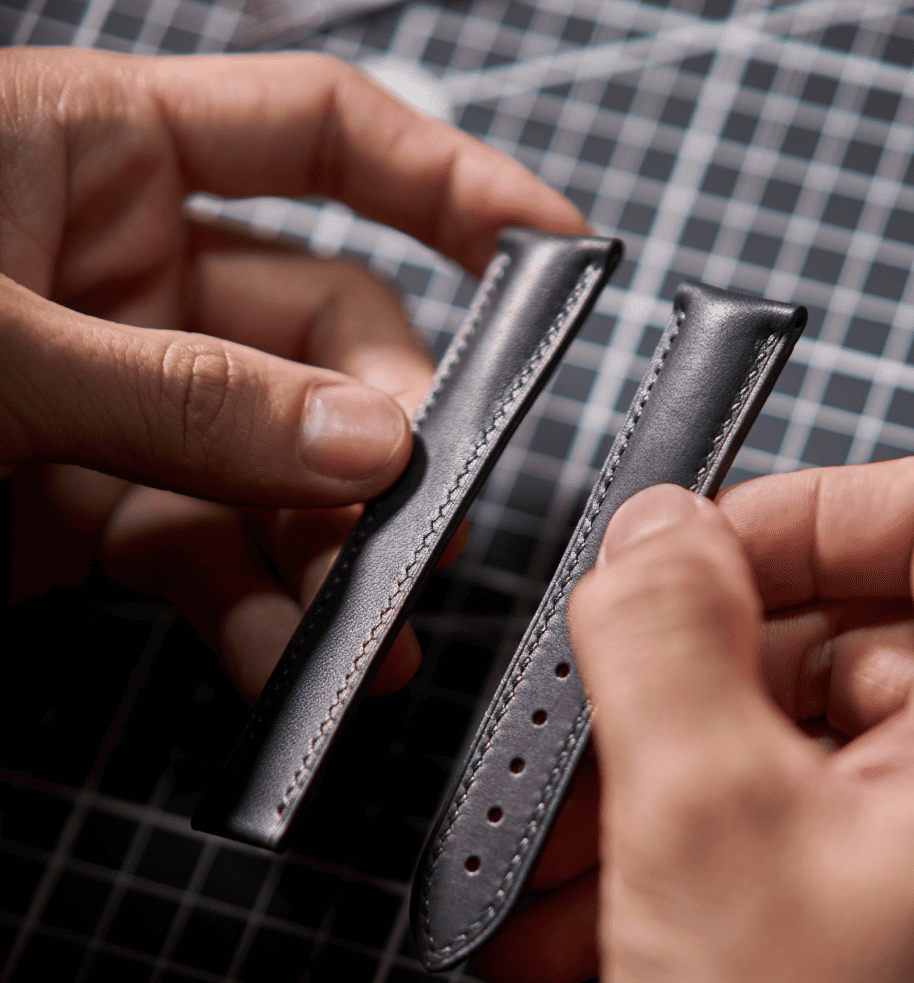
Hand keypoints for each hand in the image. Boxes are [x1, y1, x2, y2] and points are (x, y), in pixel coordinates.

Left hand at [1, 47, 585, 699]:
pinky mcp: (96, 505)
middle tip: (426, 504)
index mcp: (104, 156)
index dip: (453, 182)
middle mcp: (135, 274)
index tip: (556, 248)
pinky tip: (289, 656)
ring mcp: (129, 399)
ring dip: (338, 543)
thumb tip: (372, 445)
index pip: (328, 134)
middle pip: (330, 335)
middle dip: (391, 422)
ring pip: (286, 462)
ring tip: (375, 625)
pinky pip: (216, 548)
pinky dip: (259, 604)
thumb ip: (185, 395)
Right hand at [478, 452, 913, 982]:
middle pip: (852, 625)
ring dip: (671, 775)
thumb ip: (664, 640)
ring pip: (808, 730)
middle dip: (692, 681)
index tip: (686, 566)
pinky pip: (807, 813)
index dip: (805, 515)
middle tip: (587, 736)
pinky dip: (703, 841)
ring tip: (570, 862)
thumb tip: (655, 531)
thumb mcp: (709, 834)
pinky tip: (605, 911)